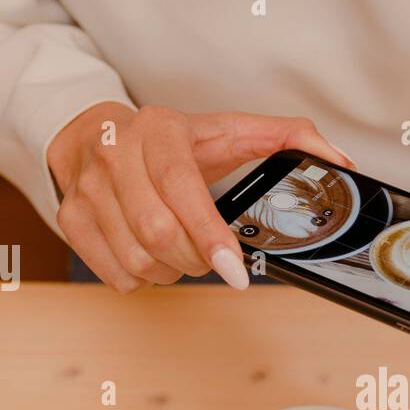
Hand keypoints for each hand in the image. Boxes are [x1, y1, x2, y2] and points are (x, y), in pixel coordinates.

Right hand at [47, 103, 353, 292]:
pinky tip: (151, 255)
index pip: (181, 188)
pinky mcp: (70, 220)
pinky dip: (143, 279)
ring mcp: (87, 189)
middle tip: (212, 257)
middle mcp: (115, 155)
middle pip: (158, 234)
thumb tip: (339, 159)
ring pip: (138, 261)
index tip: (234, 271)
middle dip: (196, 259)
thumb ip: (286, 138)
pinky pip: (115, 275)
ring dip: (172, 272)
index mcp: (159, 130)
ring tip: (182, 252)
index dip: (209, 234)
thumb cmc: (170, 141)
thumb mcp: (227, 131)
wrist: (90, 136)